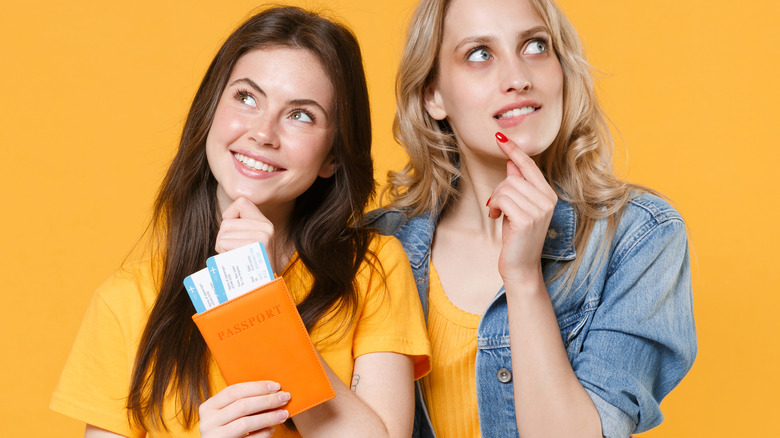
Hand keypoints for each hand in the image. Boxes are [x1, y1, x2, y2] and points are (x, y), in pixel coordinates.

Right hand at [199, 381, 290, 437]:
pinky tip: (272, 430)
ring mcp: (214, 437)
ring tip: (283, 414)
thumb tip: (273, 391)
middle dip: (267, 400)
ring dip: (268, 417)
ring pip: (246, 423)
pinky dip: (262, 434)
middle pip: (242, 406)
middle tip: (285, 397)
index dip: (257, 387)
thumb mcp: (228, 414)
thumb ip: (243, 403)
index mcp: (208, 407)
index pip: (234, 391)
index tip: (277, 385)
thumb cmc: (227, 430)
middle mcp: (208, 422)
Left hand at [215, 197, 275, 267]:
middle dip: (223, 239)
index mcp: (265, 224)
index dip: (229, 215)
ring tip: (236, 260)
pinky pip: (224, 243)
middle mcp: (266, 226)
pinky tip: (236, 264)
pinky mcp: (256, 245)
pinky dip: (224, 255)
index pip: (241, 202)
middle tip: (234, 255)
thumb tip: (226, 216)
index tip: (232, 233)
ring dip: (222, 249)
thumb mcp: (251, 244)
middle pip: (226, 222)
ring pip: (223, 233)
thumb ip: (242, 228)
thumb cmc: (249, 270)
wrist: (261, 292)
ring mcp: (263, 235)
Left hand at [486, 133, 557, 282]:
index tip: (500, 137)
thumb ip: (518, 185)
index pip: (530, 166)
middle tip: (496, 205)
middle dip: (499, 189)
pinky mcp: (527, 218)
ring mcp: (540, 209)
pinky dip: (494, 205)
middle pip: (513, 176)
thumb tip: (512, 163)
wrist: (521, 266)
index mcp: (548, 195)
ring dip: (495, 199)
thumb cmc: (517, 237)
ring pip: (506, 187)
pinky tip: (495, 216)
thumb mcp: (517, 207)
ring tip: (497, 212)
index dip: (514, 151)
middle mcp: (548, 200)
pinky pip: (503, 198)